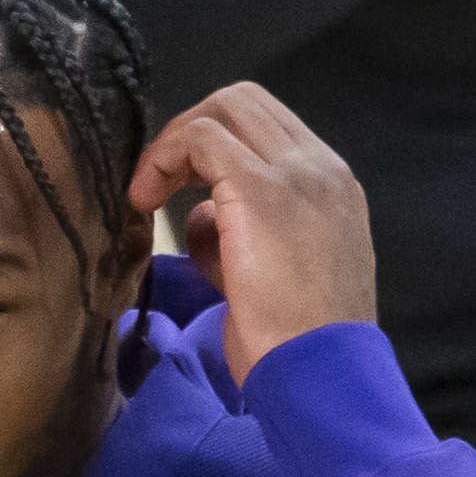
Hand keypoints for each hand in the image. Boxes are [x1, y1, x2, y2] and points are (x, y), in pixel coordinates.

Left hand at [128, 83, 375, 384]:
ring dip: (174, 143)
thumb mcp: (271, 275)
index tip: (176, 187)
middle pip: (245, 102)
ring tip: (146, 193)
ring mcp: (298, 174)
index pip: (268, 127)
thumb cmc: (294, 342)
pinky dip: (164, 158)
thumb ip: (239, 233)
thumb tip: (199, 213)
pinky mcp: (262, 191)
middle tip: (156, 182)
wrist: (321, 374)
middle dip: (189, 130)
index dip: (211, 144)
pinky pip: (201, 138)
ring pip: (225, 106)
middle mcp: (322, 169)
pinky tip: (143, 201)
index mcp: (331, 187)